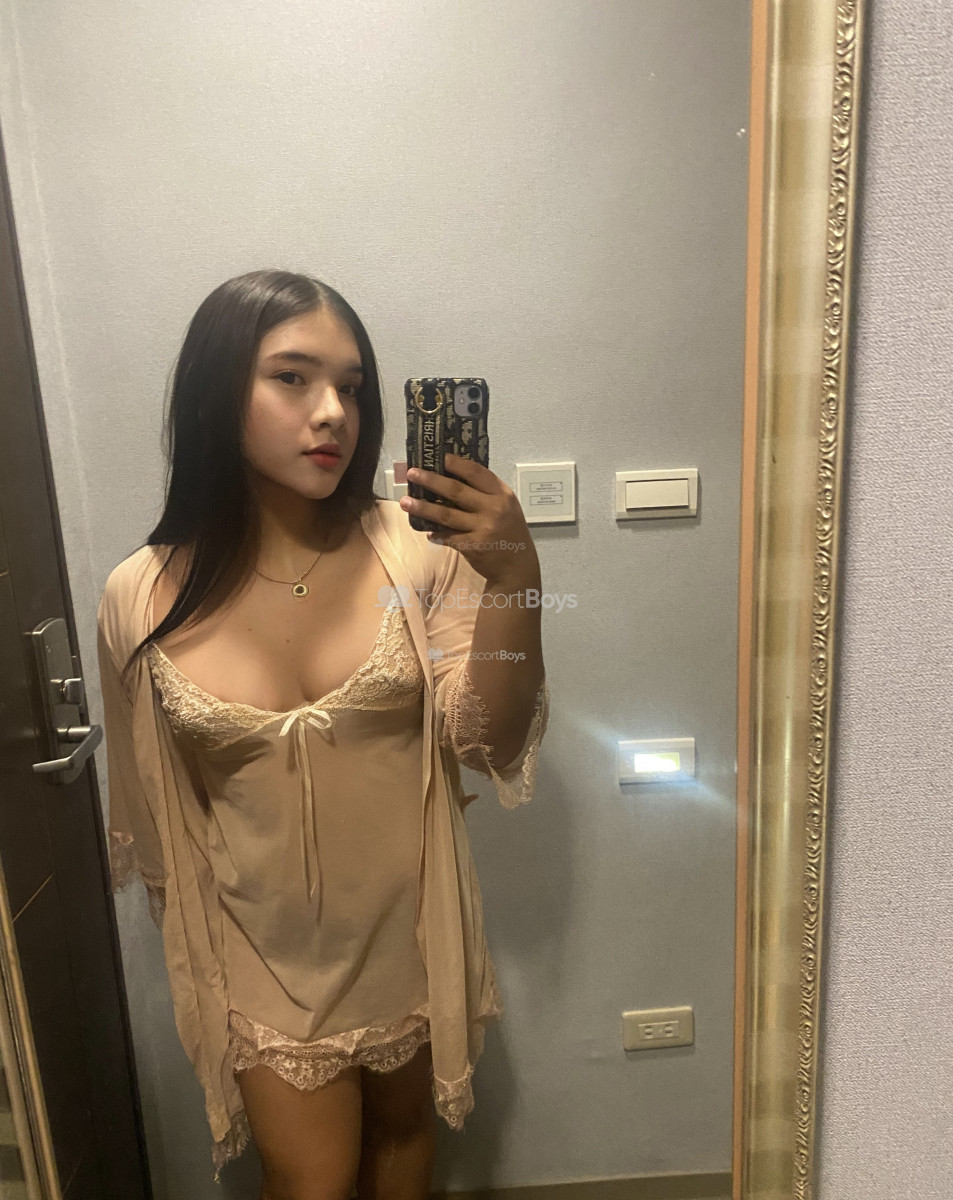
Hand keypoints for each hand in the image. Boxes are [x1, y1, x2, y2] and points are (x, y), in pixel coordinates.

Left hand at [399, 453, 539, 586]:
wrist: (518, 566)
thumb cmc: (510, 532)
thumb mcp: (506, 506)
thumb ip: (485, 493)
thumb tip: (450, 477)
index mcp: (502, 494)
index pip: (476, 472)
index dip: (455, 463)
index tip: (438, 457)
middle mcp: (493, 509)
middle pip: (456, 490)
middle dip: (431, 480)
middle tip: (412, 474)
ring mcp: (483, 528)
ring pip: (446, 515)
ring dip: (423, 508)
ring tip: (405, 502)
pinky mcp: (473, 547)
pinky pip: (448, 537)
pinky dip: (436, 534)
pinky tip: (426, 531)